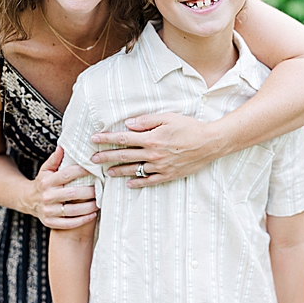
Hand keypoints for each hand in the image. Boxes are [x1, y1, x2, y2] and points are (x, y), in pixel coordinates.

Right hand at [32, 147, 96, 228]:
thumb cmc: (43, 183)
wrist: (28, 201)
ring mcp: (48, 211)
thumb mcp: (46, 170)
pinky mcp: (50, 223)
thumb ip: (55, 159)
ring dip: (89, 207)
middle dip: (89, 191)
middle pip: (72, 194)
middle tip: (100, 188)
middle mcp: (47, 196)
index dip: (82, 171)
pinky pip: (69, 223)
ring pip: (72, 211)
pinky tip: (92, 215)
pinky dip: (83, 220)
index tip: (95, 169)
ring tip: (99, 202)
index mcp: (47, 181)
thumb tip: (63, 146)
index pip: (66, 175)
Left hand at [90, 113, 215, 187]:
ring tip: (107, 172)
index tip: (94, 138)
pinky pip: (150, 181)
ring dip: (119, 171)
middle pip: (124, 156)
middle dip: (106, 156)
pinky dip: (138, 183)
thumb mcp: (167, 118)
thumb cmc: (189, 127)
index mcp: (151, 138)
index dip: (106, 139)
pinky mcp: (169, 175)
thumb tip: (128, 124)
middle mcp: (153, 154)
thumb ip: (146, 121)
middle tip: (93, 158)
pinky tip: (129, 184)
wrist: (210, 143)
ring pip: (134, 170)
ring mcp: (161, 166)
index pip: (122, 139)